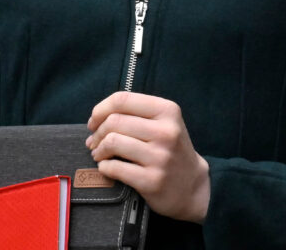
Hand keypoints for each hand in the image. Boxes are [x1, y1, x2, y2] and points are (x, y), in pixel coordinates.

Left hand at [86, 91, 209, 223]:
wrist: (192, 186)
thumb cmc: (170, 149)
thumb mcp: (164, 123)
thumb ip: (135, 113)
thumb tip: (96, 119)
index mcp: (168, 111)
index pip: (122, 99)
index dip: (101, 109)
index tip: (93, 121)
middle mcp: (167, 132)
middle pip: (114, 121)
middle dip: (98, 132)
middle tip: (94, 142)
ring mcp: (160, 157)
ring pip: (112, 142)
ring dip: (98, 150)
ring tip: (99, 155)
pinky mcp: (152, 180)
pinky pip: (115, 168)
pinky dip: (104, 167)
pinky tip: (107, 168)